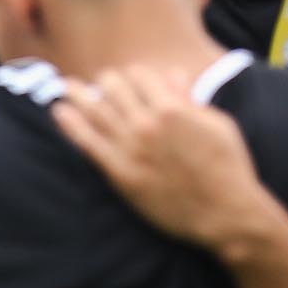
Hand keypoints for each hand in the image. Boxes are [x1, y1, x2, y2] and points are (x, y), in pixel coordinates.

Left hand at [54, 67, 274, 254]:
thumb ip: (190, 99)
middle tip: (100, 84)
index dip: (134, 75)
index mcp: (173, 108)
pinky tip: (58, 111)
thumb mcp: (217, 125)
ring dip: (77, 94)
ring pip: (95, 110)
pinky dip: (70, 124)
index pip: (140, 75)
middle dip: (106, 82)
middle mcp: (147, 124)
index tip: (130, 80)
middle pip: (112, 88)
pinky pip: (87, 143)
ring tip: (65, 86)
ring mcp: (131, 148)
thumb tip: (173, 74)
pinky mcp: (120, 173)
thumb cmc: (228, 167)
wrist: (224, 213)